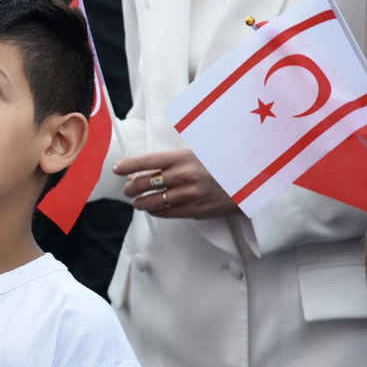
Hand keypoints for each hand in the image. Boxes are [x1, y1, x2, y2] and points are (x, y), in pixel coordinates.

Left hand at [113, 148, 239, 218]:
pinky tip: (152, 208)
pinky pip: (166, 213)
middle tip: (127, 188)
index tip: (117, 169)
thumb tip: (145, 168)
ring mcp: (189, 194)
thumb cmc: (220, 164)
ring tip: (136, 201)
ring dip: (139, 202)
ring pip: (151, 201)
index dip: (126, 165)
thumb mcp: (198, 152)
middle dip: (130, 187)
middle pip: (143, 183)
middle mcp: (183, 175)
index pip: (145, 161)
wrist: (249, 181)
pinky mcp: (194, 209)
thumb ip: (172, 159)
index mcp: (182, 157)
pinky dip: (154, 211)